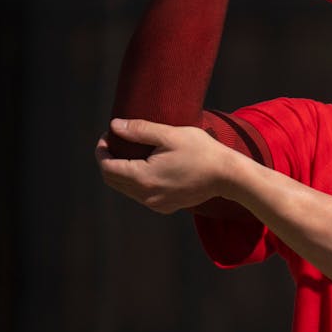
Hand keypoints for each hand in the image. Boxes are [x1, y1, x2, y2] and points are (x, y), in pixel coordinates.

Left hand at [96, 118, 239, 213]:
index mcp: (143, 177)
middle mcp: (145, 195)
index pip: (107, 167)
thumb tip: (114, 125)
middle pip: (113, 180)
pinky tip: (147, 168)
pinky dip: (136, 182)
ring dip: (121, 172)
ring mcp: (155, 204)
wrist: (228, 176)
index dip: (102, 151)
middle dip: (108, 161)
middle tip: (114, 142)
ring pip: (125, 189)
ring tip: (129, 153)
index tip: (107, 136)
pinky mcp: (166, 206)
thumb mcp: (170, 135)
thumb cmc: (202, 152)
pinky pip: (140, 195)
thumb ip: (140, 130)